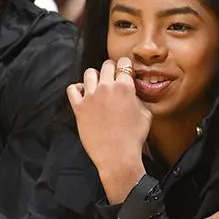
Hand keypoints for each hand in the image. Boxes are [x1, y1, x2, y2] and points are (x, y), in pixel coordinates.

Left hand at [67, 57, 150, 202]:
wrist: (117, 155)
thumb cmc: (134, 137)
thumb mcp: (146, 114)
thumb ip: (138, 98)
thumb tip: (133, 93)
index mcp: (125, 87)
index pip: (124, 63)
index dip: (126, 66)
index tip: (126, 71)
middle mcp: (106, 87)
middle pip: (106, 65)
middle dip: (111, 69)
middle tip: (114, 78)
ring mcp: (91, 96)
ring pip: (89, 73)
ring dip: (96, 77)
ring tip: (99, 86)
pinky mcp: (79, 107)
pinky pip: (73, 89)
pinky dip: (78, 88)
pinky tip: (85, 94)